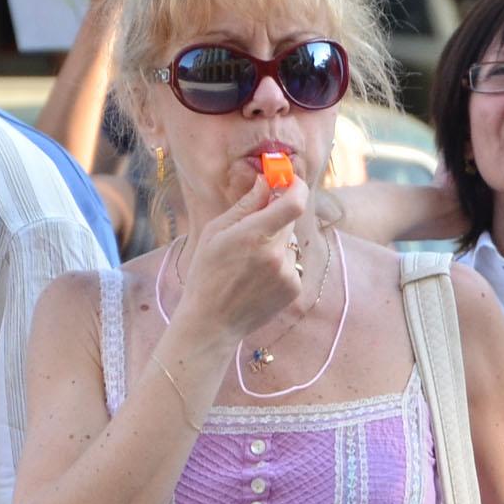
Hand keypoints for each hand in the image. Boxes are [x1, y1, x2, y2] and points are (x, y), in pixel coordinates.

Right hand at [172, 177, 312, 348]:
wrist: (212, 322)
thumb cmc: (207, 272)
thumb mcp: (216, 233)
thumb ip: (246, 205)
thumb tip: (266, 182)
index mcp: (254, 236)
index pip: (294, 203)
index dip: (296, 187)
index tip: (288, 181)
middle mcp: (276, 254)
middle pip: (290, 219)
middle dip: (278, 213)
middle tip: (257, 221)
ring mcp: (288, 273)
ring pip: (289, 242)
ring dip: (275, 242)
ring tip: (248, 261)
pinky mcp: (294, 289)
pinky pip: (291, 262)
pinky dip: (278, 263)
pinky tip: (256, 277)